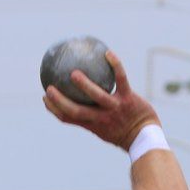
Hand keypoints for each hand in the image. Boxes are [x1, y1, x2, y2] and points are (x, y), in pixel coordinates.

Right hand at [43, 50, 159, 149]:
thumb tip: (75, 105)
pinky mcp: (128, 98)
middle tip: (49, 88)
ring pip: (96, 95)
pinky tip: (108, 53)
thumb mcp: (103, 130)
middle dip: (60, 100)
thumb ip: (90, 118)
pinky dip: (115, 64)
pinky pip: (121, 78)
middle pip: (75, 110)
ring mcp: (114, 107)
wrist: (144, 136)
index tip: (45, 98)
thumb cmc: (122, 132)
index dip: (53, 109)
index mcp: (92, 125)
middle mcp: (101, 117)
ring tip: (73, 74)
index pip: (67, 118)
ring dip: (84, 84)